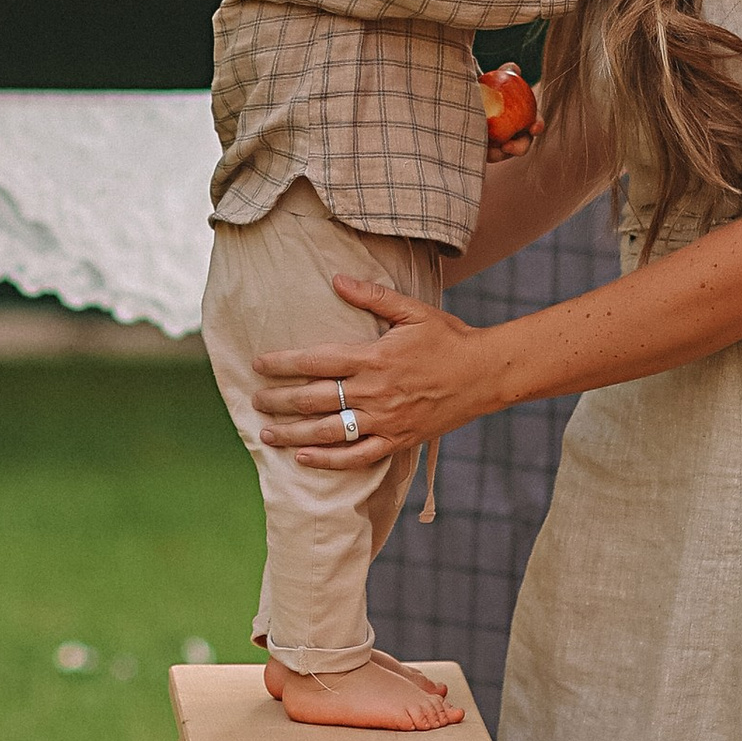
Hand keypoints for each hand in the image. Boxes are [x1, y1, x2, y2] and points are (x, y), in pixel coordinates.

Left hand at [251, 274, 490, 464]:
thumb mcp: (412, 309)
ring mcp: (385, 419)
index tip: (258, 365)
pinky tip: (304, 458)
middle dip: (279, 400)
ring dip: (293, 433)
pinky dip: (329, 461)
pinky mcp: (398, 440)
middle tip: (255, 401)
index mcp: (373, 357)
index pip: (315, 361)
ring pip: (329, 431)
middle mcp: (374, 391)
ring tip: (267, 433)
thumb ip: (372, 296)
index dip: (283, 364)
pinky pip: (357, 456)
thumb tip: (336, 279)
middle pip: (314, 399)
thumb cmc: (449, 338)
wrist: (486, 373)